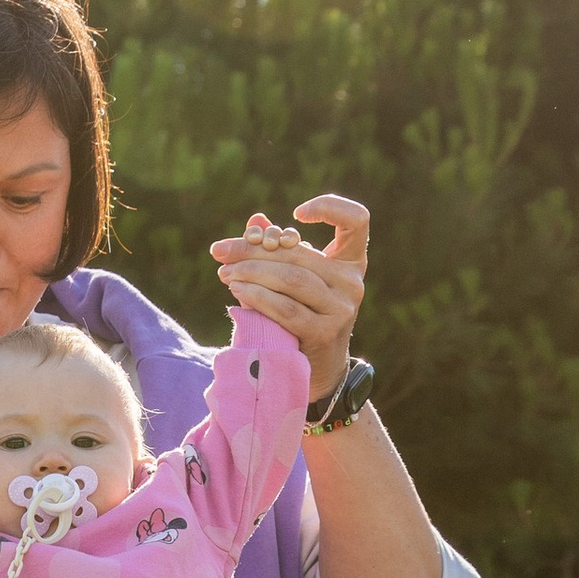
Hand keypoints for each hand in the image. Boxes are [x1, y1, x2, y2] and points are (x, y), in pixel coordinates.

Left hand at [209, 195, 367, 404]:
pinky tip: (237, 291)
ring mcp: (341, 308)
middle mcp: (351, 282)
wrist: (317, 369)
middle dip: (253, 249)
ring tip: (225, 273)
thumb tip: (255, 221)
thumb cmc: (303, 316)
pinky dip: (257, 296)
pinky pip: (285, 308)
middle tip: (221, 251)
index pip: (357, 220)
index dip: (330, 207)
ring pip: (290, 278)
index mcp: (351, 262)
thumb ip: (279, 250)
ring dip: (251, 272)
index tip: (296, 214)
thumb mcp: (296, 280)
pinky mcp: (324, 332)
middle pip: (299, 252)